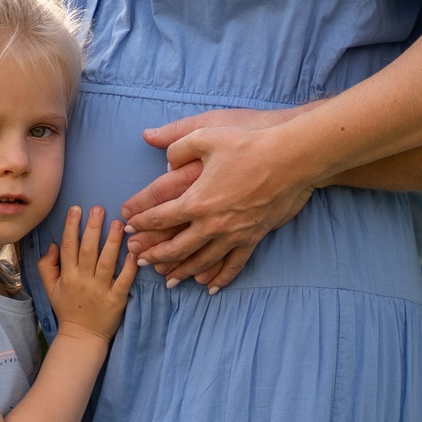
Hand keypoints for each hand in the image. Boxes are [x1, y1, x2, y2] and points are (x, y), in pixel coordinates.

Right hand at [37, 205, 136, 342]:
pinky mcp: (116, 299)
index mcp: (67, 275)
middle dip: (92, 228)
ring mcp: (101, 290)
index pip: (68, 246)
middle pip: (88, 250)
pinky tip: (135, 250)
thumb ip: (46, 265)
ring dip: (112, 241)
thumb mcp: (49, 288)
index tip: (76, 208)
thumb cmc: (67, 309)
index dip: (71, 226)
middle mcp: (83, 280)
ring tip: (118, 223)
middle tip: (98, 209)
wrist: (81, 336)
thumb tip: (53, 245)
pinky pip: (124, 280)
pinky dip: (130, 266)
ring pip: (107, 262)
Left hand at [124, 120, 321, 292]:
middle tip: (138, 260)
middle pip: (176, 247)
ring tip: (166, 278)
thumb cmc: (249, 143)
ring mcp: (234, 234)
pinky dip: (220, 277)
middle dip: (154, 254)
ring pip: (201, 261)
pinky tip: (210, 287)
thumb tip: (161, 154)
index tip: (129, 226)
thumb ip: (177, 144)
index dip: (141, 222)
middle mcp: (212, 223)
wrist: (292, 157)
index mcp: (196, 199)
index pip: (160, 216)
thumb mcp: (207, 134)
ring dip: (181, 271)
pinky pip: (234, 264)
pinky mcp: (253, 237)